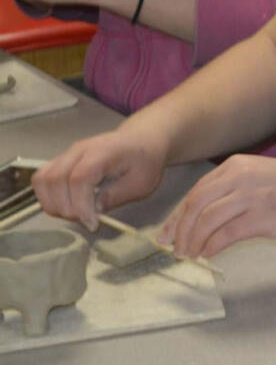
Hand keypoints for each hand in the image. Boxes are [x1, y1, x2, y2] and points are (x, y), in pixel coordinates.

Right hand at [33, 127, 169, 231]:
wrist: (141, 141)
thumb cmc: (144, 162)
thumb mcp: (141, 183)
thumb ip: (116, 196)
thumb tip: (93, 211)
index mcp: (102, 152)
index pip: (79, 179)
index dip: (81, 205)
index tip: (93, 223)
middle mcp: (79, 150)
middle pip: (55, 180)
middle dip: (66, 208)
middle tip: (87, 220)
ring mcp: (67, 154)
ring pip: (42, 180)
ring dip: (53, 204)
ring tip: (76, 215)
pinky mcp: (61, 161)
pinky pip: (42, 179)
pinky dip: (48, 197)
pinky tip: (67, 206)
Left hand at [159, 155, 275, 257]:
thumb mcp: (265, 179)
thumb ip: (237, 190)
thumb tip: (207, 215)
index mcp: (239, 166)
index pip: (197, 191)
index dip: (178, 215)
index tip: (168, 233)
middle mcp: (241, 177)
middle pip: (196, 205)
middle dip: (180, 230)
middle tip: (175, 248)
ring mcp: (253, 197)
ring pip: (206, 221)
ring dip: (193, 241)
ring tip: (191, 255)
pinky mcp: (264, 219)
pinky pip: (226, 235)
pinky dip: (212, 247)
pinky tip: (209, 254)